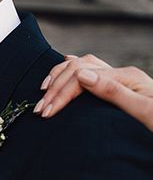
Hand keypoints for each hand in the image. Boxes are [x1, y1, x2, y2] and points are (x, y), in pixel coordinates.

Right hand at [36, 54, 152, 131]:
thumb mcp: (142, 112)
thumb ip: (112, 92)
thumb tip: (82, 75)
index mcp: (127, 78)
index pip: (83, 77)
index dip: (61, 94)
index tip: (45, 114)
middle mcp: (123, 74)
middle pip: (79, 68)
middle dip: (55, 88)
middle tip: (39, 110)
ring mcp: (122, 79)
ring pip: (83, 65)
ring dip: (60, 77)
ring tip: (44, 92)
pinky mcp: (120, 87)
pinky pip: (91, 71)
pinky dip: (72, 73)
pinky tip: (64, 75)